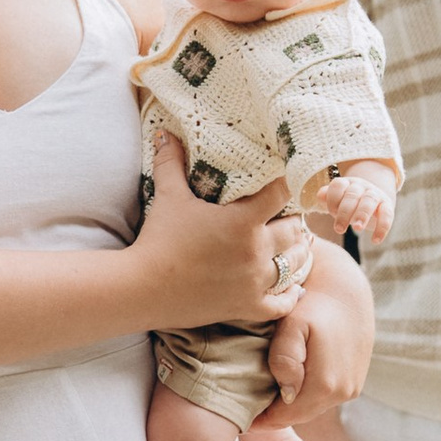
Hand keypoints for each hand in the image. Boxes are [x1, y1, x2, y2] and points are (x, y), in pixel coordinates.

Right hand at [135, 136, 311, 323]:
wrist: (143, 288)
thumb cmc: (158, 239)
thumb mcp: (168, 197)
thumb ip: (171, 163)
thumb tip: (165, 132)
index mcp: (243, 221)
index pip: (282, 193)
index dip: (286, 185)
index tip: (286, 182)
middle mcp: (256, 251)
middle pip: (294, 231)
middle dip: (293, 223)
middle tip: (289, 218)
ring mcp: (254, 282)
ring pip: (294, 265)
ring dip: (297, 254)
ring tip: (296, 247)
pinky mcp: (247, 307)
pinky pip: (283, 304)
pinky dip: (290, 295)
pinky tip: (293, 288)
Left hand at [262, 239, 373, 416]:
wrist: (346, 289)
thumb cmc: (312, 302)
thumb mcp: (292, 323)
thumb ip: (285, 357)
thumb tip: (286, 392)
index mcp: (326, 384)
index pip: (286, 417)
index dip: (261, 420)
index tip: (238, 416)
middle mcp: (343, 392)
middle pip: (299, 416)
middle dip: (273, 415)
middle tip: (245, 409)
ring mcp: (352, 388)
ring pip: (312, 407)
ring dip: (289, 405)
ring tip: (263, 396)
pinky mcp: (356, 382)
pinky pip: (323, 397)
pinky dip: (305, 395)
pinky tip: (288, 382)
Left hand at [311, 164, 395, 245]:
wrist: (374, 201)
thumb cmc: (349, 204)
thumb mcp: (337, 200)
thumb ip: (327, 197)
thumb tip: (320, 195)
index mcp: (346, 184)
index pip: (338, 185)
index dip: (333, 199)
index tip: (331, 212)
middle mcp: (361, 186)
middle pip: (352, 195)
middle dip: (345, 212)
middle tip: (338, 229)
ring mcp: (375, 195)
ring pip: (369, 201)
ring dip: (362, 215)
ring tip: (356, 229)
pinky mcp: (387, 205)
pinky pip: (386, 214)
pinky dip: (382, 227)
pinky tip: (375, 241)